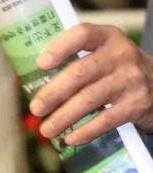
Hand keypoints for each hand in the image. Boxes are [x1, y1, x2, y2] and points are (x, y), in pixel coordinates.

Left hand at [29, 23, 152, 144]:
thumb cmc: (118, 68)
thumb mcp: (104, 52)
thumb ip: (78, 57)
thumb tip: (34, 78)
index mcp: (107, 36)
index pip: (82, 34)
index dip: (59, 47)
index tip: (40, 64)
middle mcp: (121, 55)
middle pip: (80, 73)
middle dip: (53, 93)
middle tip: (35, 108)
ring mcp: (132, 80)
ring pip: (90, 99)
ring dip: (64, 117)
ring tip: (47, 129)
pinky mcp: (138, 104)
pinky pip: (106, 119)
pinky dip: (86, 131)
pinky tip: (71, 138)